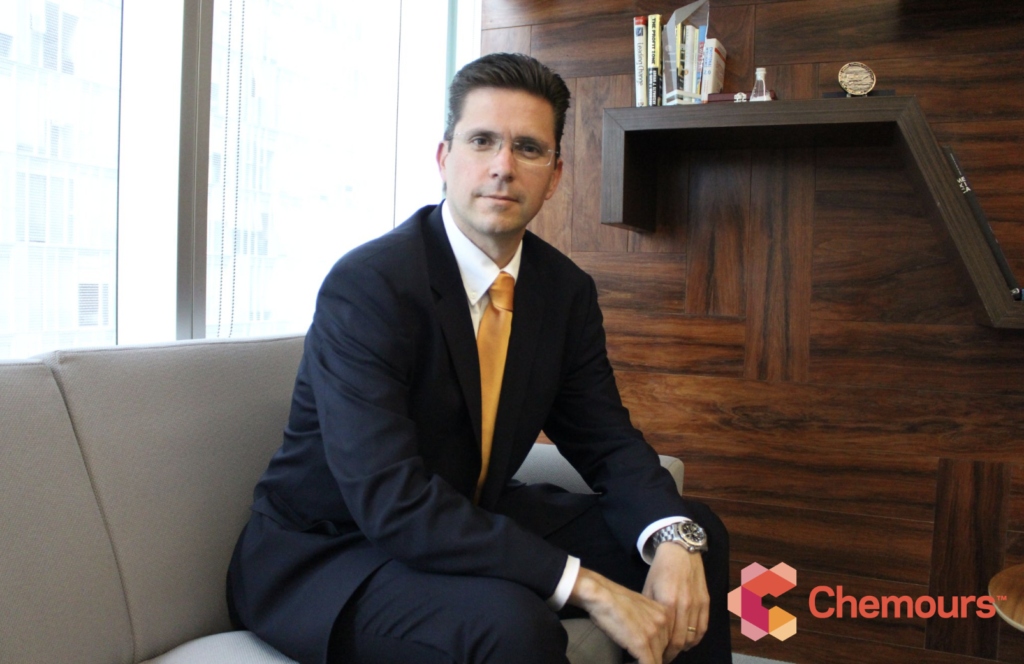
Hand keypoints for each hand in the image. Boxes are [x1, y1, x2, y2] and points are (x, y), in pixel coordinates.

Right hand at [567, 568, 670, 663]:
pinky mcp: (641, 643)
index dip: (657, 650)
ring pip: (657, 660)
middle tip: (637, 658)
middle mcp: (663, 621)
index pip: (668, 640)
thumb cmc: (614, 600)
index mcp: (665, 612)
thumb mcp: (641, 607)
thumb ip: (651, 620)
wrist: (600, 595)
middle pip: (664, 650)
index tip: (646, 653)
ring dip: (644, 662)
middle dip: (651, 657)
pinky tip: (627, 663)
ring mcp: (653, 633)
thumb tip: (649, 636)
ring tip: (630, 660)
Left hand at [643, 542, 709, 660]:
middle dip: (672, 653)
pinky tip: (688, 642)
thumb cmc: (660, 570)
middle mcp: (685, 605)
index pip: (667, 637)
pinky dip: (696, 638)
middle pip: (681, 641)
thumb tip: (645, 631)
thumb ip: (649, 611)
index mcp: (667, 603)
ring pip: (693, 637)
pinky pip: (703, 628)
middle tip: (664, 658)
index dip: (662, 651)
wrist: (680, 551)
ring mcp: (697, 604)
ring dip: (684, 648)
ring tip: (674, 651)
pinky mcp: (706, 602)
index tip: (655, 656)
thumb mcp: (648, 588)